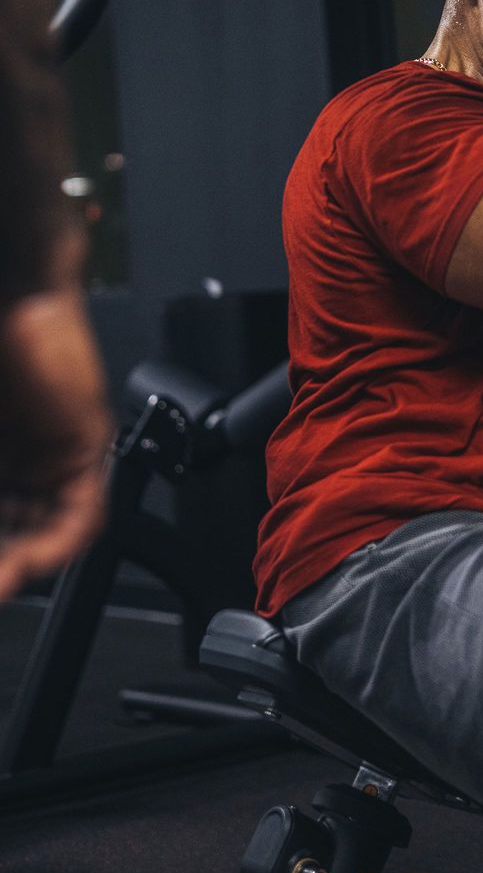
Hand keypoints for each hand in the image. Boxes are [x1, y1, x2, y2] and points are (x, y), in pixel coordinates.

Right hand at [0, 286, 111, 599]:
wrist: (10, 290)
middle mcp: (21, 463)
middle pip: (14, 534)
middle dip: (2, 562)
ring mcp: (53, 455)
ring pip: (45, 532)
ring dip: (23, 563)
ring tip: (4, 581)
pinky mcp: (84, 445)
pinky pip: (83, 512)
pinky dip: (58, 542)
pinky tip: (32, 561)